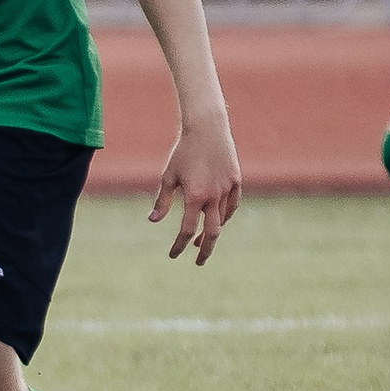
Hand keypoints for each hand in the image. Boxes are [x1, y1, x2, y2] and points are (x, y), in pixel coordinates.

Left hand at [149, 113, 241, 264]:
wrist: (207, 128)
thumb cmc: (183, 152)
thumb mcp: (169, 176)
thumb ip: (162, 200)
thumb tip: (152, 221)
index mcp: (194, 197)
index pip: (187, 230)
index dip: (179, 245)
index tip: (173, 254)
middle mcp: (213, 196)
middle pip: (212, 233)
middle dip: (204, 250)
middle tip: (198, 262)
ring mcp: (227, 189)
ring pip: (222, 219)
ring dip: (213, 232)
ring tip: (203, 240)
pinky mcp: (236, 181)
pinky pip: (232, 206)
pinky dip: (226, 215)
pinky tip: (219, 221)